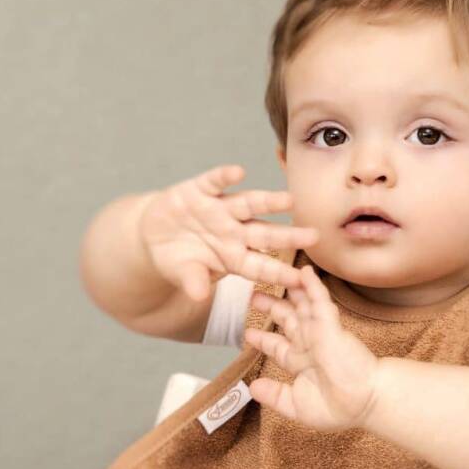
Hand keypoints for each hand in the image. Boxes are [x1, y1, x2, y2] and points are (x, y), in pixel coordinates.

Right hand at [138, 164, 318, 300]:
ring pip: (248, 204)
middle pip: (265, 235)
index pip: (261, 267)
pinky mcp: (200, 191)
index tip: (300, 279)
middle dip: (289, 236)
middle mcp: (234, 232)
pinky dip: (224, 176)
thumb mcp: (184, 274)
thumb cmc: (178, 259)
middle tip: (314, 236)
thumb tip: (199, 296)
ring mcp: (220, 210)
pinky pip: (214, 182)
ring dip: (268, 201)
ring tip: (288, 200)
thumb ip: (193, 281)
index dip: (279, 273)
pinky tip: (237, 172)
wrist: (154, 234)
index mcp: (234, 258)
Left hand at [244, 264, 381, 432]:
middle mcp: (310, 343)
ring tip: (273, 273)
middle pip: (287, 320)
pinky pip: (320, 300)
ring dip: (290, 289)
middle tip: (254, 295)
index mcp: (302, 363)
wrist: (365, 401)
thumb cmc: (339, 408)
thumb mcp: (297, 405)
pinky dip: (312, 285)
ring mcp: (320, 332)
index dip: (264, 339)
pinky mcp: (330, 325)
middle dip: (271, 307)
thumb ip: (275, 395)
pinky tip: (305, 271)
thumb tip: (252, 387)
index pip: (278, 347)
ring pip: (302, 305)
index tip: (249, 333)